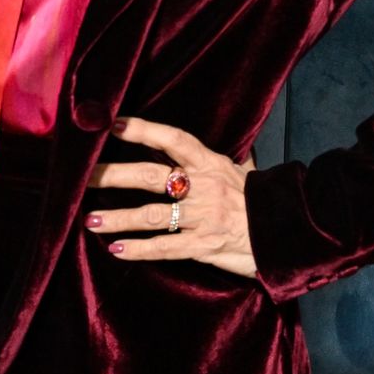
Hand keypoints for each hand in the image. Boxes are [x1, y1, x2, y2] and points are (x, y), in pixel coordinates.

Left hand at [85, 116, 259, 280]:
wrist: (288, 233)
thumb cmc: (262, 200)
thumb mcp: (244, 171)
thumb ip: (223, 158)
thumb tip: (216, 140)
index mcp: (212, 164)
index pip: (174, 140)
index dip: (143, 130)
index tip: (113, 124)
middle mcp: (205, 187)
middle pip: (152, 176)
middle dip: (115, 176)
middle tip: (85, 175)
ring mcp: (204, 218)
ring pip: (153, 215)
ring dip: (119, 217)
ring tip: (90, 219)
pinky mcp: (205, 246)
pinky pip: (167, 247)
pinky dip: (140, 249)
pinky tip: (116, 248)